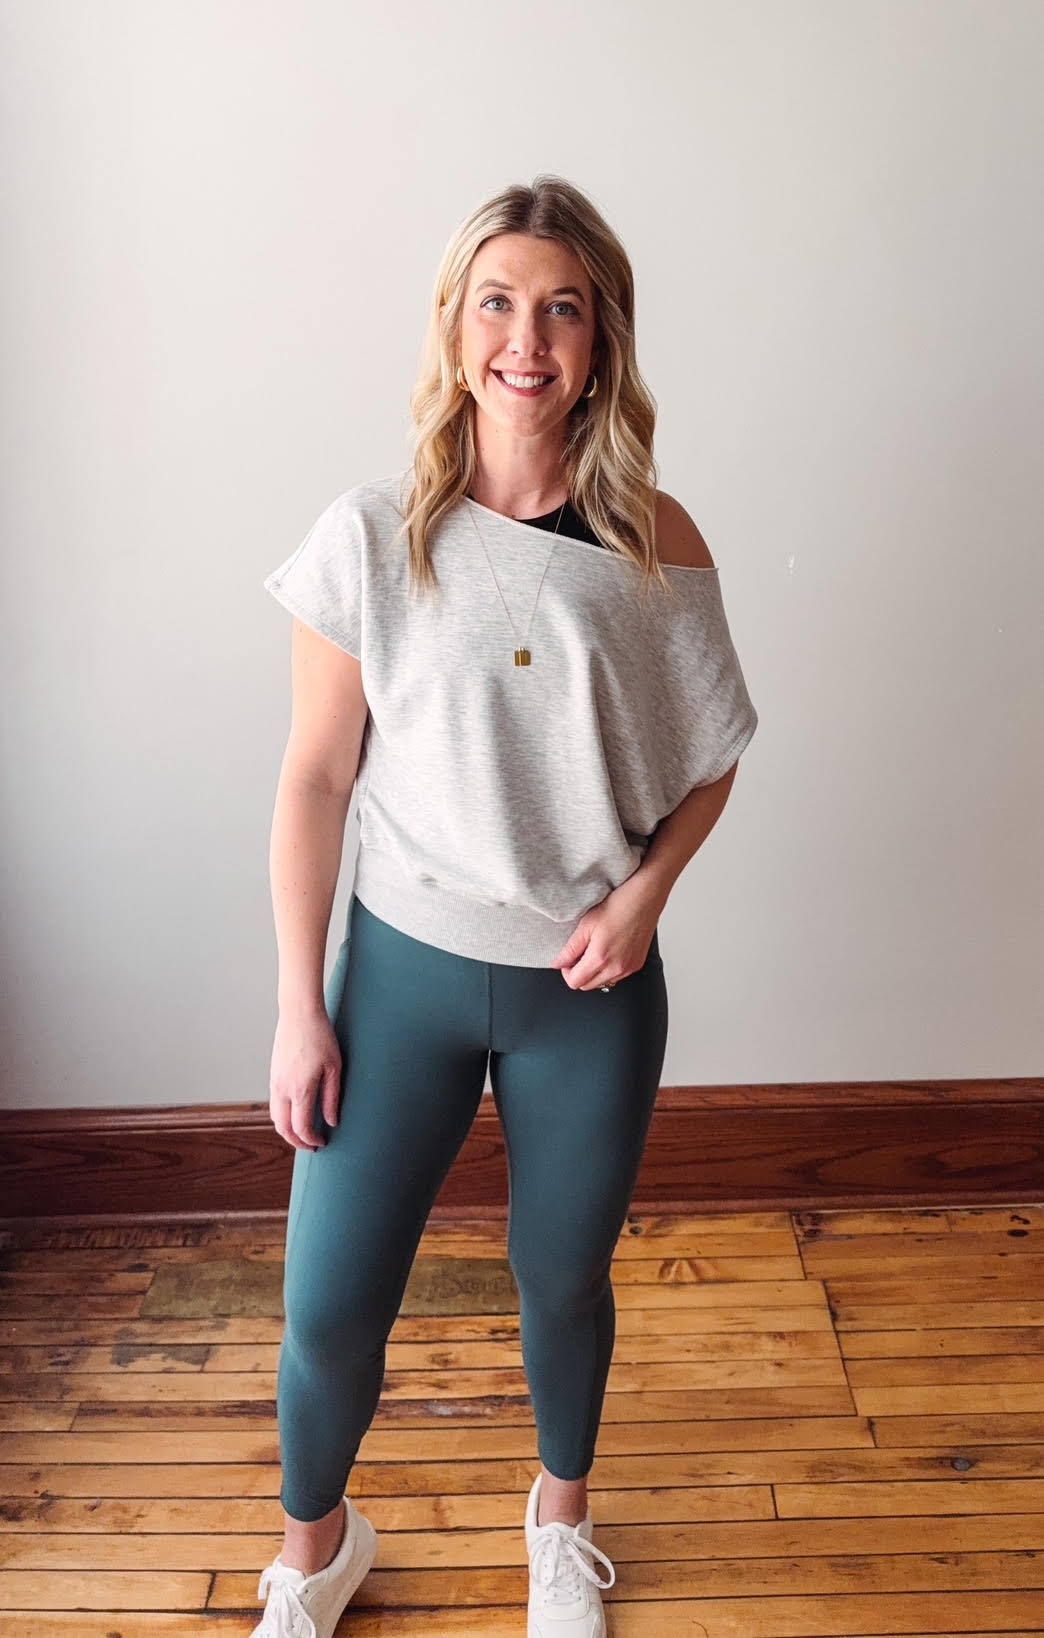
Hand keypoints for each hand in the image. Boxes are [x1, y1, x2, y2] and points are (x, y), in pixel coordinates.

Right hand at [269, 1007, 342, 1150]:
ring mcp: (275, 1082)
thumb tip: (332, 1121)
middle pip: (282, 1128)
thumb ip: (332, 1097)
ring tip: (304, 1133)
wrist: (299, 1013)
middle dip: (296, 1141)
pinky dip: (282, 1116)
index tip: (322, 1142)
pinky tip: (296, 1113)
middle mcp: (282, 1089)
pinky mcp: (273, 1074)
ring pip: (275, 1117)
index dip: (311, 1140)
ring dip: (287, 1130)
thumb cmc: (321, 1037)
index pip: (301, 1128)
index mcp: (299, 1089)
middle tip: (311, 1146)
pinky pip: (274, 1103)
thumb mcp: (334, 1068)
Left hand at [551, 871, 664, 990]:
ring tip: (594, 951)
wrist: (644, 899)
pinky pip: (616, 977)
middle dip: (578, 973)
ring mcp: (628, 969)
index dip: (566, 971)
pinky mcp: (636, 965)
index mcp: (601, 958)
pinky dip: (607, 970)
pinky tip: (608, 952)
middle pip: (587, 986)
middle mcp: (616, 968)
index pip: (575, 982)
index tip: (568, 959)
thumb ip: (570, 949)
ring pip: (602, 983)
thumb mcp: (586, 924)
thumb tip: (558, 963)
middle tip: (579, 953)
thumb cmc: (618, 906)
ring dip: (593, 973)